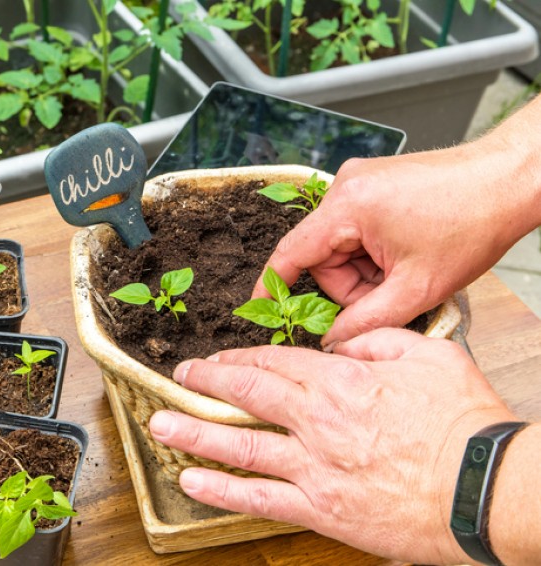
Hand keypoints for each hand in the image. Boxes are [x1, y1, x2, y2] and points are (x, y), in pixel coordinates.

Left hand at [149, 329, 514, 563]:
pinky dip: (221, 490)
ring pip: (239, 444)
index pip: (273, 362)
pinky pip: (260, 498)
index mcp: (341, 381)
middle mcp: (317, 421)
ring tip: (161, 424)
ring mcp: (314, 467)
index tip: (216, 359)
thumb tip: (343, 343)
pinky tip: (192, 481)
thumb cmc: (465, 424)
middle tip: (179, 378)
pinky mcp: (321, 509)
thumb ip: (377, 340)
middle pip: (247, 394)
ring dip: (195, 431)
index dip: (237, 358)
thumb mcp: (430, 354)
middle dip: (206, 383)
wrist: (487, 488)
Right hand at [255, 135, 540, 345]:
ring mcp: (360, 181)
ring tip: (406, 273)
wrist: (509, 179)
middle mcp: (346, 187)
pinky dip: (375, 252)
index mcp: (348, 207)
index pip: (291, 252)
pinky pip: (357, 230)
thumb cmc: (472, 221)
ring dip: (367, 270)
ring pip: (342, 246)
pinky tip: (405, 255)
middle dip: (351, 285)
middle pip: (323, 256)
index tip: (259, 308)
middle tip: (389, 295)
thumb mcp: (416, 288)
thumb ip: (366, 321)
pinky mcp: (374, 184)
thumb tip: (332, 341)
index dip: (272, 285)